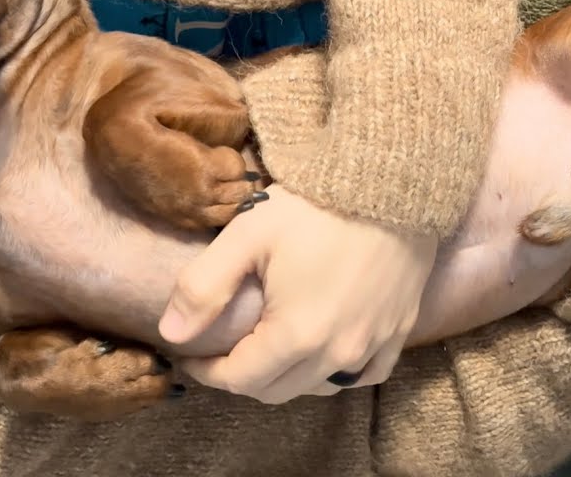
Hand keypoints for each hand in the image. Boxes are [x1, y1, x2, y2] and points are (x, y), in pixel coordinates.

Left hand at [158, 185, 436, 403]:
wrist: (394, 180)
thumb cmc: (317, 203)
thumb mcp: (248, 235)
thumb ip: (203, 287)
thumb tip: (170, 334)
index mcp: (296, 334)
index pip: (238, 380)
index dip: (206, 372)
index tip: (188, 353)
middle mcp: (338, 352)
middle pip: (276, 390)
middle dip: (241, 376)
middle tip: (220, 350)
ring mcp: (374, 342)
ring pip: (320, 386)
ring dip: (287, 377)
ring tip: (266, 349)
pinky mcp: (400, 327)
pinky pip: (366, 373)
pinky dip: (338, 372)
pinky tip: (324, 352)